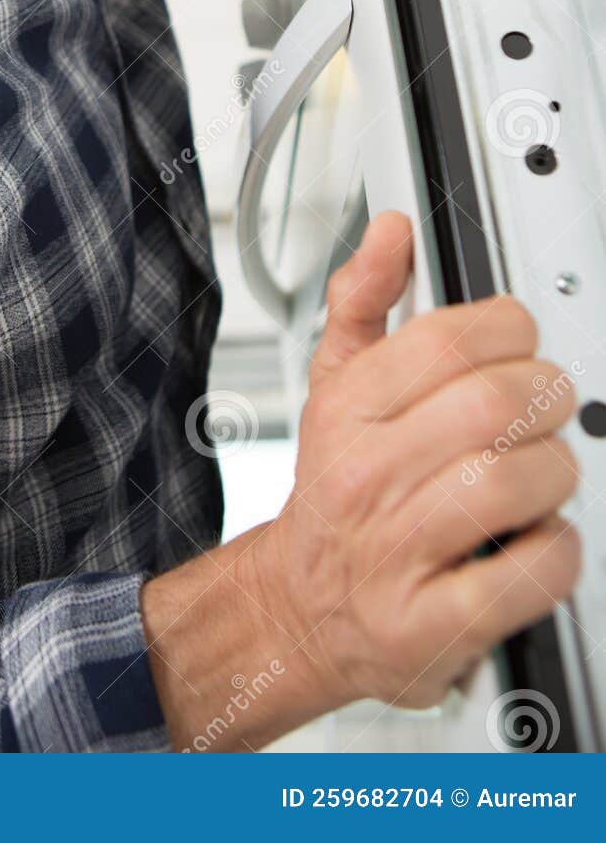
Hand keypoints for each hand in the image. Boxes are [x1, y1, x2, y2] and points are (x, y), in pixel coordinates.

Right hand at [254, 211, 582, 711]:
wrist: (300, 608)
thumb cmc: (335, 492)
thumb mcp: (331, 385)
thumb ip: (363, 301)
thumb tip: (391, 231)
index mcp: (348, 409)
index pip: (448, 341)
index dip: (510, 330)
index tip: (520, 343)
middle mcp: (366, 476)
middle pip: (492, 405)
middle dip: (547, 396)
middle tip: (548, 405)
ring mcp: (396, 553)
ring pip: (515, 483)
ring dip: (556, 473)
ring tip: (544, 472)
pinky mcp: (429, 625)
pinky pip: (525, 577)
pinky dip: (555, 551)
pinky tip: (537, 537)